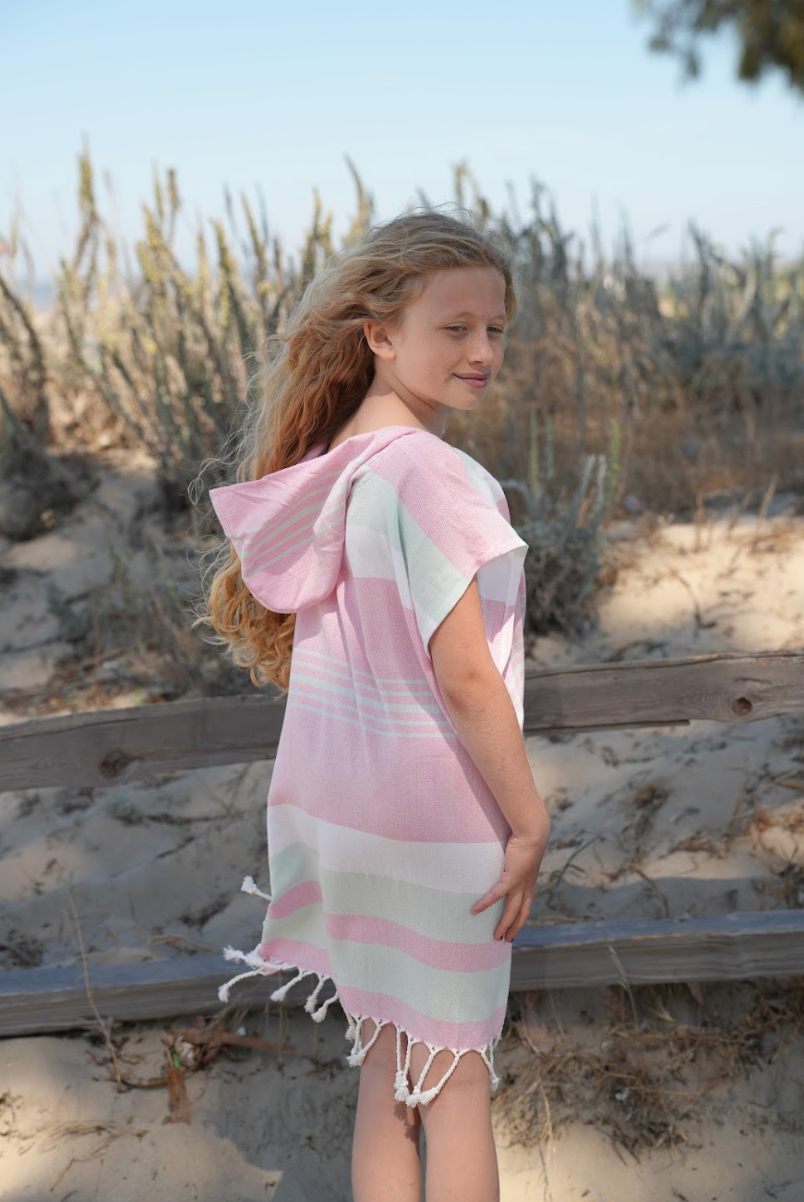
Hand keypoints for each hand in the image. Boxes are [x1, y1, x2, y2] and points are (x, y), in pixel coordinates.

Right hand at [471, 826, 549, 942]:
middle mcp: (527, 887)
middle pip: (521, 913)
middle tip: (506, 940)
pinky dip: (486, 904)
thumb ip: (515, 861)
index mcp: (530, 883)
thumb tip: (507, 859)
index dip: (521, 919)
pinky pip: (497, 895)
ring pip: (512, 911)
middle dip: (514, 928)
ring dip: (504, 924)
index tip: (515, 929)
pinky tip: (476, 910)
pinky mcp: (511, 877)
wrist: (533, 833)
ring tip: (495, 936)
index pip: (526, 906)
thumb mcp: (522, 854)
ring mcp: (520, 884)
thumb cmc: (526, 839)